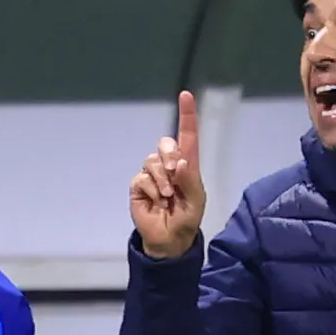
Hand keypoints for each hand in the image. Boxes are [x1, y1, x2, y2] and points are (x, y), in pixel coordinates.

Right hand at [130, 91, 206, 258]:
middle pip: (165, 143)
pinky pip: (142, 178)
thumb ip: (190, 181)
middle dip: (170, 155)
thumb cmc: (187, 218)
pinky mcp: (138, 185)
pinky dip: (151, 190)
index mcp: (187, 165)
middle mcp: (169, 165)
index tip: (186, 95)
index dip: (187, 115)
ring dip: (161, 179)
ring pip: (152, 161)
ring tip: (167, 197)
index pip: (188, 136)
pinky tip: (156, 201)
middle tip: (174, 174)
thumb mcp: (197, 201)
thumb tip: (179, 162)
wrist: (169, 239)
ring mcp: (152, 174)